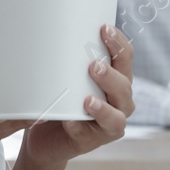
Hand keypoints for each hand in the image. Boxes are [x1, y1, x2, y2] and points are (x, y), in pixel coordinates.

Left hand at [21, 25, 133, 169]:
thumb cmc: (59, 99)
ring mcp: (109, 124)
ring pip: (117, 116)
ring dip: (103, 107)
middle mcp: (119, 102)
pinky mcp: (92, 140)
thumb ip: (70, 59)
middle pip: (125, 86)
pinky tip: (69, 121)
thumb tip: (55, 30)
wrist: (44, 134)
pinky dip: (79, 126)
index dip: (119, 44)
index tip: (104, 28)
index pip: (125, 58)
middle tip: (94, 65)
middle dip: (111, 75)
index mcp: (116, 79)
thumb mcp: (65, 75)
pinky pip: (90, 134)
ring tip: (87, 100)